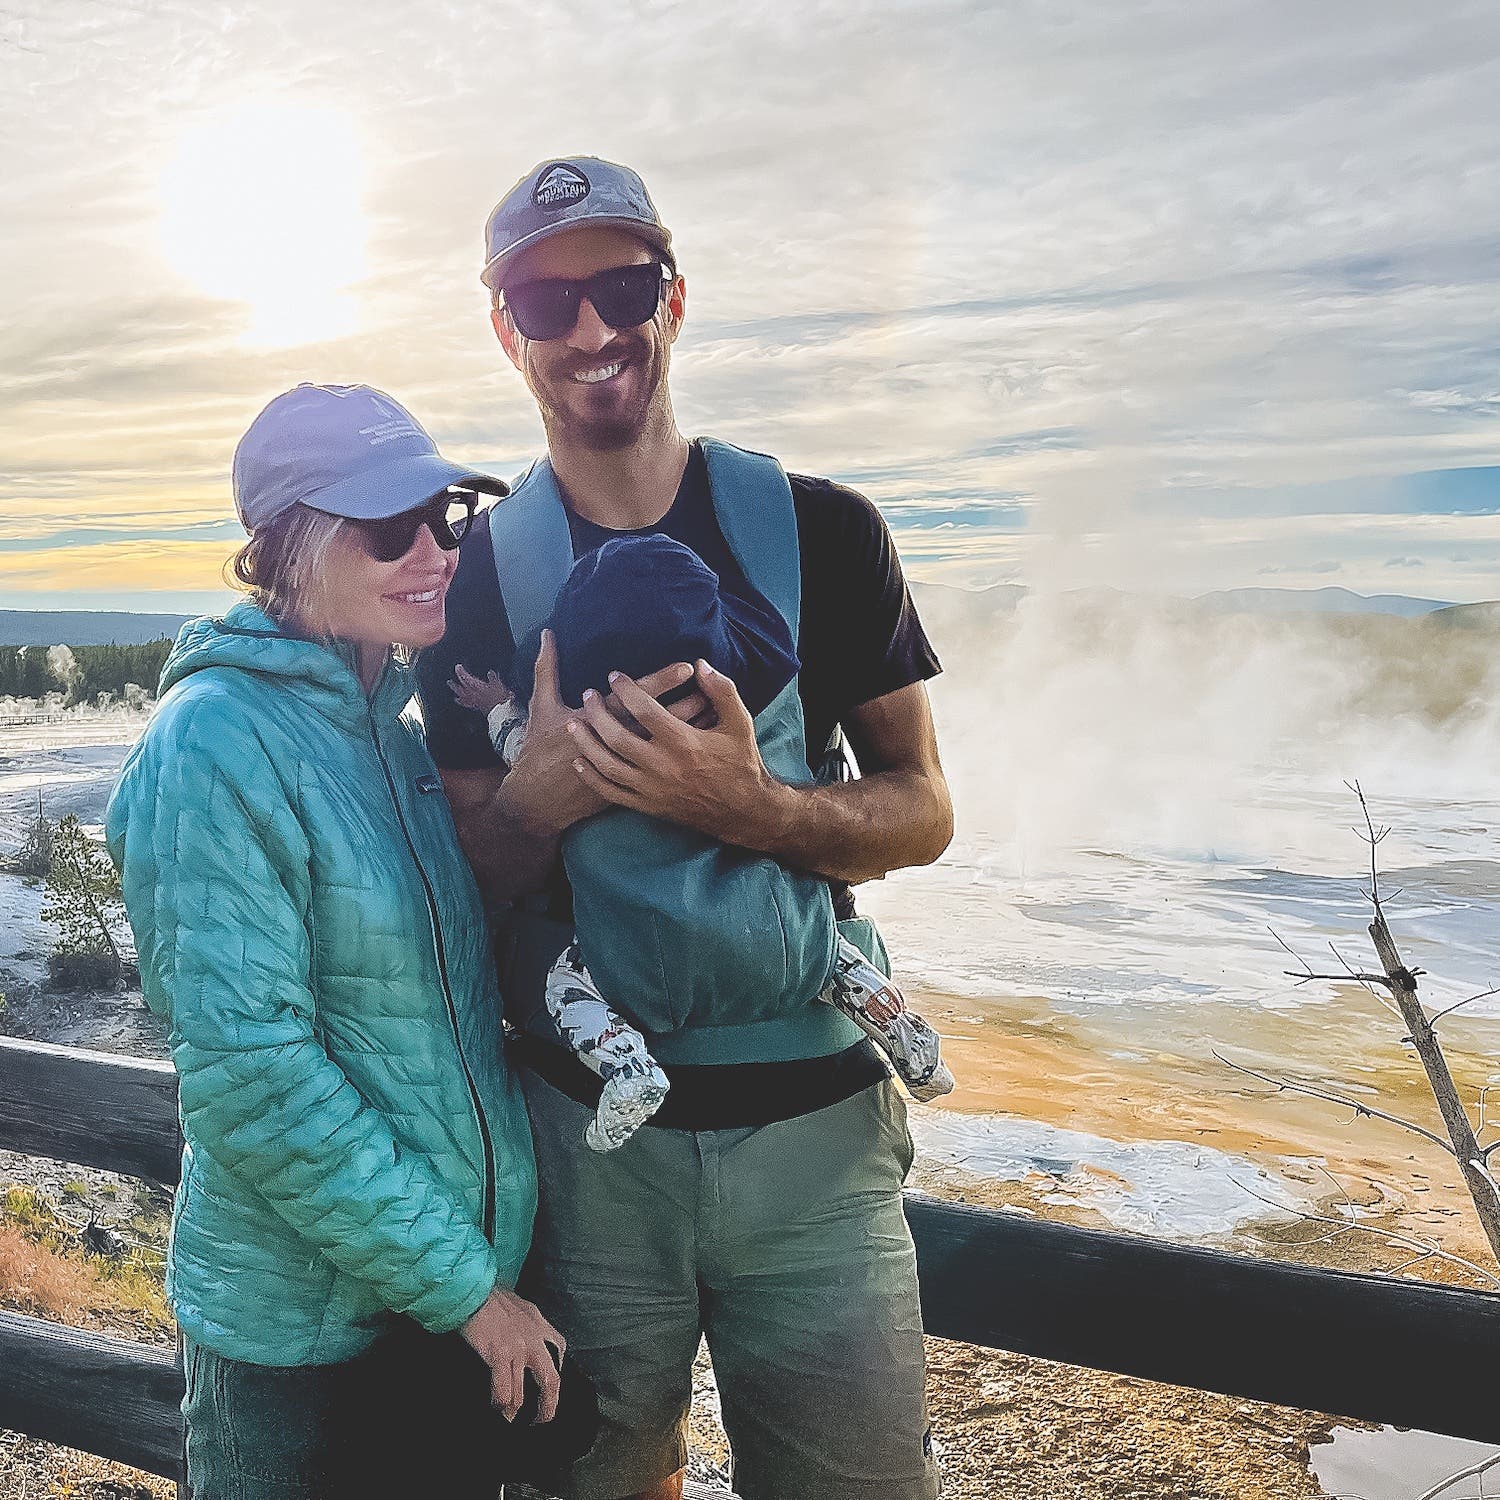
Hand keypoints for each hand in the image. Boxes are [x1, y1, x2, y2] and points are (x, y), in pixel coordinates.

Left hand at [449, 663, 513, 713]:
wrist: (498, 710)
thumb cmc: (498, 697)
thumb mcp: (497, 684)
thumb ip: (492, 677)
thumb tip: (490, 672)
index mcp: (476, 686)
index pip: (465, 677)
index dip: (460, 671)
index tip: (457, 666)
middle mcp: (472, 693)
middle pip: (460, 688)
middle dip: (454, 684)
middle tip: (449, 681)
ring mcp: (472, 700)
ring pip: (461, 696)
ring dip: (456, 692)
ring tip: (452, 689)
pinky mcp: (475, 706)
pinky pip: (465, 703)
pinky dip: (461, 701)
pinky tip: (458, 700)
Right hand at [459, 1286, 566, 1422]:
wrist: (473, 1290)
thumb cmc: (493, 1299)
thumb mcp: (522, 1309)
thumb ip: (530, 1328)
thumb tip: (529, 1348)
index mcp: (542, 1327)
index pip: (558, 1358)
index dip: (555, 1381)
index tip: (548, 1394)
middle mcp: (536, 1339)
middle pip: (551, 1382)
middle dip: (548, 1408)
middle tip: (540, 1421)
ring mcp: (519, 1348)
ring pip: (523, 1394)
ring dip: (515, 1411)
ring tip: (510, 1420)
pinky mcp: (500, 1354)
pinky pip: (503, 1391)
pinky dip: (500, 1404)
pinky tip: (496, 1409)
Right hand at [499, 632, 707, 837]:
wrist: (536, 801)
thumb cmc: (537, 749)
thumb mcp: (541, 706)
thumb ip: (546, 668)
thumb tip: (549, 633)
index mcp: (596, 721)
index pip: (636, 698)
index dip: (662, 682)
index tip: (687, 667)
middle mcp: (615, 745)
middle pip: (660, 722)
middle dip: (688, 703)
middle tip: (712, 686)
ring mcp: (624, 770)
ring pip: (667, 747)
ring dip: (689, 729)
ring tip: (712, 710)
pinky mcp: (629, 787)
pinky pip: (667, 768)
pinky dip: (683, 756)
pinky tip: (699, 742)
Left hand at [567, 660, 788, 845]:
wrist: (744, 811)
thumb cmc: (741, 762)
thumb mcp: (740, 723)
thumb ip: (722, 691)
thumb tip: (701, 664)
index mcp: (684, 742)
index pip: (645, 710)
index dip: (626, 689)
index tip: (613, 676)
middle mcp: (663, 766)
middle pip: (618, 737)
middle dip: (598, 713)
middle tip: (587, 695)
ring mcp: (653, 789)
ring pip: (608, 765)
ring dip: (587, 743)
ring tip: (574, 724)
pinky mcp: (649, 806)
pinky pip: (612, 792)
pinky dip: (592, 777)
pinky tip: (580, 762)